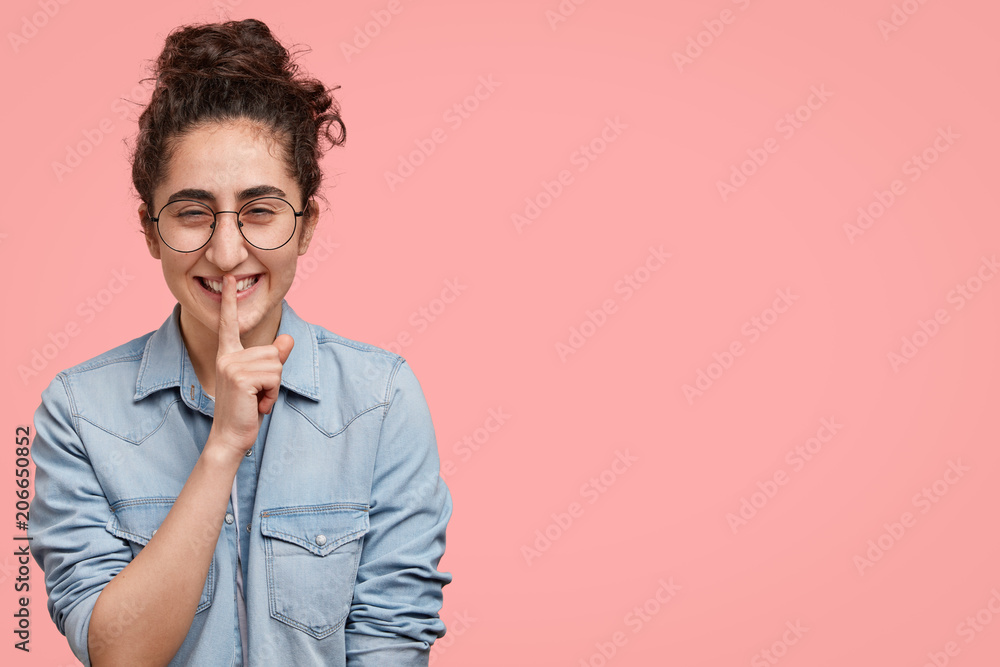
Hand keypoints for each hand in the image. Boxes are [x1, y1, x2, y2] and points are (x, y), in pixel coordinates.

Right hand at [207, 275, 292, 456]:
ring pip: (276, 364)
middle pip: (273, 352)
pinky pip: (274, 377)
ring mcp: (232, 366)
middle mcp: (227, 357)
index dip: (230, 300)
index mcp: (228, 355)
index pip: (229, 324)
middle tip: (258, 395)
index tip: (228, 278)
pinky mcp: (240, 377)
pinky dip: (272, 394)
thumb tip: (288, 339)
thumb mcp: (263, 381)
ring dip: (274, 387)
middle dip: (274, 377)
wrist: (231, 437)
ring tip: (257, 400)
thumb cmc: (246, 410)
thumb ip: (274, 359)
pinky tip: (257, 405)